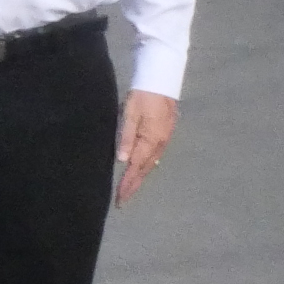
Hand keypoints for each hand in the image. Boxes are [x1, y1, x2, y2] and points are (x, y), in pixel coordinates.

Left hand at [115, 90, 178, 207]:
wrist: (161, 83)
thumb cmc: (142, 97)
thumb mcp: (130, 114)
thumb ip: (126, 136)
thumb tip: (123, 160)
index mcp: (150, 141)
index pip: (136, 168)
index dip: (127, 184)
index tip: (120, 199)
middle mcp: (159, 144)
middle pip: (144, 170)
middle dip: (133, 185)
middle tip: (122, 201)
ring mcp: (163, 140)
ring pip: (150, 164)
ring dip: (139, 177)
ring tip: (129, 189)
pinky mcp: (163, 135)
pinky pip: (153, 156)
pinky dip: (145, 166)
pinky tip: (140, 170)